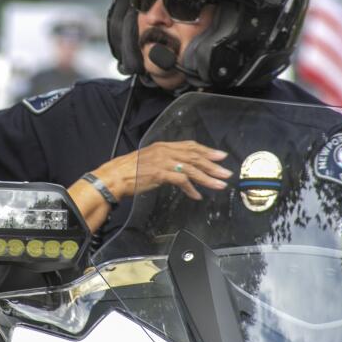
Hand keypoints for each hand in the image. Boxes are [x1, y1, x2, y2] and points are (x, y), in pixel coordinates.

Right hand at [115, 141, 231, 199]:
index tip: (220, 155)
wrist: (115, 176)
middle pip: (195, 156)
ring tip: (220, 184)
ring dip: (208, 178)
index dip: (207, 150)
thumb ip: (166, 162)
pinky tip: (197, 195)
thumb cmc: (130, 170)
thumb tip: (180, 170)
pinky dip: (191, 189)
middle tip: (226, 172)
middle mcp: (166, 151)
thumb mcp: (150, 160)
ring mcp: (163, 162)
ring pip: (192, 168)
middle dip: (213, 165)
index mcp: (164, 146)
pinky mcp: (160, 174)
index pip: (190, 146)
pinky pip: (181, 181)